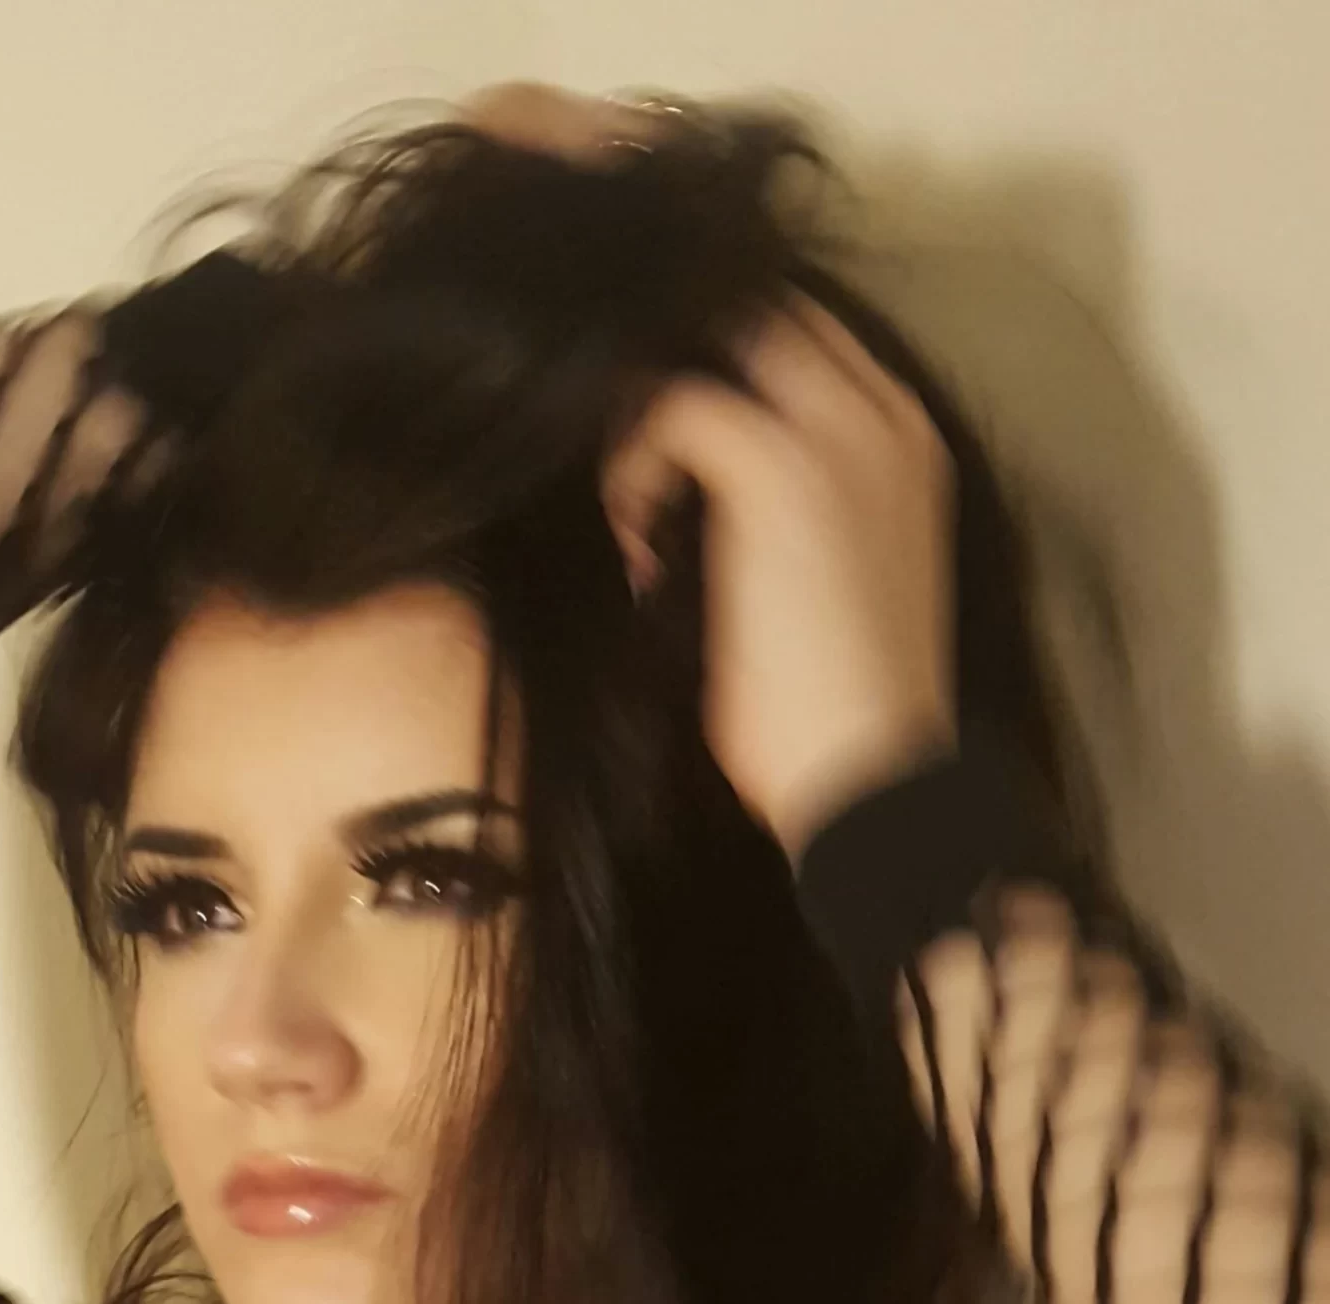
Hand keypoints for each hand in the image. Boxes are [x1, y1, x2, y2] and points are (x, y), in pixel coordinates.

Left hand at [456, 87, 959, 860]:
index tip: (653, 420)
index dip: (712, 355)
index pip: (796, 334)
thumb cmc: (836, 721)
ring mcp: (837, 434)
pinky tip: (633, 550)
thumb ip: (772, 517)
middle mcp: (881, 415)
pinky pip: (673, 408)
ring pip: (708, 342)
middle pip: (754, 308)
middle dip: (670, 352)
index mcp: (902, 442)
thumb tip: (675, 494)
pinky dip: (633, 467)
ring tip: (624, 503)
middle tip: (612, 428)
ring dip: (644, 411)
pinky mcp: (781, 469)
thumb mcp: (818, 590)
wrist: (874, 784)